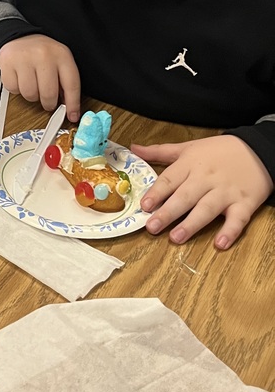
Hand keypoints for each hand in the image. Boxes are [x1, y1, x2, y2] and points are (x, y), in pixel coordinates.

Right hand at [0, 34, 80, 120]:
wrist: (20, 36)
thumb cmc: (42, 53)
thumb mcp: (60, 62)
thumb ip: (66, 83)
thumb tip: (69, 108)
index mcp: (61, 55)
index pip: (71, 85)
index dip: (72, 104)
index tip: (72, 116)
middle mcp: (43, 55)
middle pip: (48, 94)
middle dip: (49, 103)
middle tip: (48, 101)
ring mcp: (24, 58)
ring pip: (30, 94)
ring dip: (32, 96)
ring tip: (33, 85)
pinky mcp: (8, 63)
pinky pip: (13, 89)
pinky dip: (16, 89)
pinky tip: (20, 79)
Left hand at [132, 135, 272, 249]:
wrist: (258, 149)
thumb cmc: (219, 151)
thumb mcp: (188, 147)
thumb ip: (160, 151)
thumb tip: (133, 148)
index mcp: (190, 164)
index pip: (170, 179)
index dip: (157, 192)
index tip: (144, 205)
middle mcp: (206, 179)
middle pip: (185, 196)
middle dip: (168, 212)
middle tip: (152, 227)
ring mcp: (226, 192)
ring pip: (207, 209)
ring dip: (192, 224)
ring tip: (176, 238)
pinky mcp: (245, 203)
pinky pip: (237, 219)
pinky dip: (230, 231)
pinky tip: (220, 244)